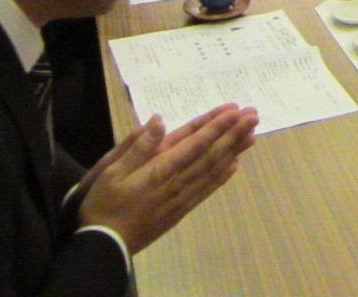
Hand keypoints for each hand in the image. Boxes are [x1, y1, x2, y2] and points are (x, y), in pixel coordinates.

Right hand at [78, 104, 257, 253]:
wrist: (104, 245)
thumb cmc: (104, 204)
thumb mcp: (112, 172)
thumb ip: (138, 146)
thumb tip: (159, 120)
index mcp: (160, 169)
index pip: (196, 144)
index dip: (217, 126)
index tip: (236, 111)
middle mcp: (177, 182)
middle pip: (211, 154)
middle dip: (233, 133)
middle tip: (253, 115)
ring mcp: (181, 198)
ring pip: (213, 170)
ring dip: (233, 150)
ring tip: (251, 134)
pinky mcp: (180, 210)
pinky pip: (206, 190)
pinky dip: (222, 176)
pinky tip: (235, 165)